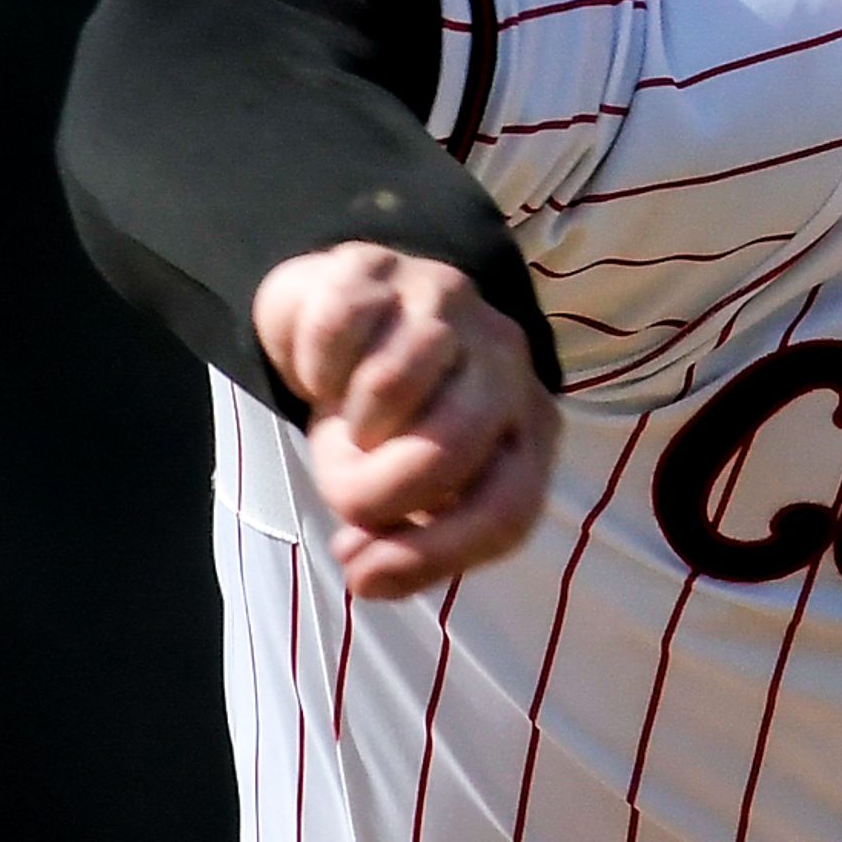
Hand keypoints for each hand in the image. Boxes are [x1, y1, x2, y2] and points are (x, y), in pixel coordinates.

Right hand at [253, 242, 560, 600]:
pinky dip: (314, 368)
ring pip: (391, 386)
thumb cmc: (383, 419)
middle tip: (344, 492)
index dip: (435, 553)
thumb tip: (364, 572)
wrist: (342, 313)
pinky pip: (337, 333)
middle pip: (450, 448)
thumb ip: (399, 537)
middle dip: (378, 491)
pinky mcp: (380, 264)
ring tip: (348, 418)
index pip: (509, 506)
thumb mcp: (398, 488)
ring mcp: (447, 298)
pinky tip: (324, 368)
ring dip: (349, 422)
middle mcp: (505, 354)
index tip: (365, 577)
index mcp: (527, 422)